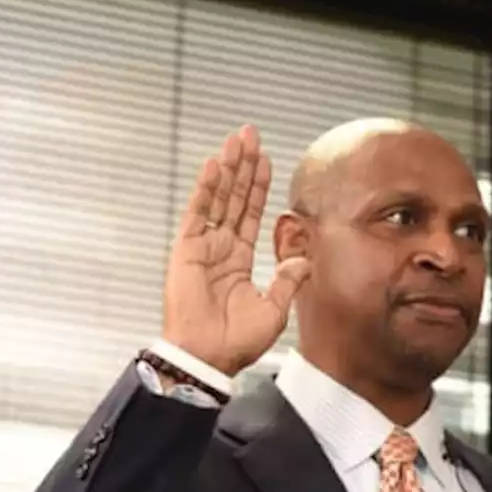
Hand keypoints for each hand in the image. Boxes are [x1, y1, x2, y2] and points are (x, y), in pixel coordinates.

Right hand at [162, 125, 310, 375]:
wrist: (209, 356)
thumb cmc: (237, 342)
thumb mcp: (274, 309)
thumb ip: (287, 280)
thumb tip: (304, 258)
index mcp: (239, 260)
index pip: (251, 214)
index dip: (258, 186)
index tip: (266, 160)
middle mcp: (220, 247)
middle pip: (234, 197)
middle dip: (243, 165)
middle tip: (250, 134)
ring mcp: (203, 246)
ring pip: (218, 198)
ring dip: (228, 168)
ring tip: (237, 140)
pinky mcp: (187, 249)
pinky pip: (198, 212)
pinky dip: (207, 188)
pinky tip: (216, 165)